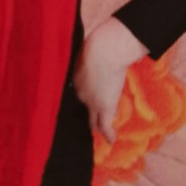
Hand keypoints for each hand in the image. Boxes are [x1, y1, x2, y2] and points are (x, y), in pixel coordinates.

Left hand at [73, 17, 146, 143]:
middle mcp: (80, 93)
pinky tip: (110, 141)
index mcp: (74, 79)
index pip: (78, 92)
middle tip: (87, 122)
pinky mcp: (104, 106)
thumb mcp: (87, 50)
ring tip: (99, 134)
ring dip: (96, 126)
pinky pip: (105, 125)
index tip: (84, 99)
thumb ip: (88, 55)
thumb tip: (93, 48)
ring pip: (92, 120)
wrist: (104, 51)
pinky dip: (108, 134)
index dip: (82, 97)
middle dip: (84, 115)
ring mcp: (91, 102)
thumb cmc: (97, 44)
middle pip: (81, 108)